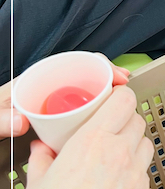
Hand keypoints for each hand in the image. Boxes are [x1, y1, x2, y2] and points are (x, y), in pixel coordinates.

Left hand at [0, 58, 128, 140]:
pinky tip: (107, 125)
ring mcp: (58, 103)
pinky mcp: (60, 119)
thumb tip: (21, 121)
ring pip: (89, 97)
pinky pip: (84, 113)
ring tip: (124, 109)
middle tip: (127, 92)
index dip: (102, 67)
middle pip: (89, 79)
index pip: (78, 63)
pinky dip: (98, 116)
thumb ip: (2, 118)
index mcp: (40, 79)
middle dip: (112, 82)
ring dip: (108, 100)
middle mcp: (53, 88)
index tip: (118, 77)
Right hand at [16, 86, 152, 188]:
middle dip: (126, 122)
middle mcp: (120, 154)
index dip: (121, 98)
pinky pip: (146, 174)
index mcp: (93, 141)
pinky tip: (118, 183)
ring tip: (115, 156)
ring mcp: (136, 177)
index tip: (113, 101)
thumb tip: (43, 148)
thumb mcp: (37, 183)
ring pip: (146, 145)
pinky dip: (136, 172)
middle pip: (138, 121)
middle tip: (110, 131)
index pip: (124, 101)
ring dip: (135, 145)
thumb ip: (43, 158)